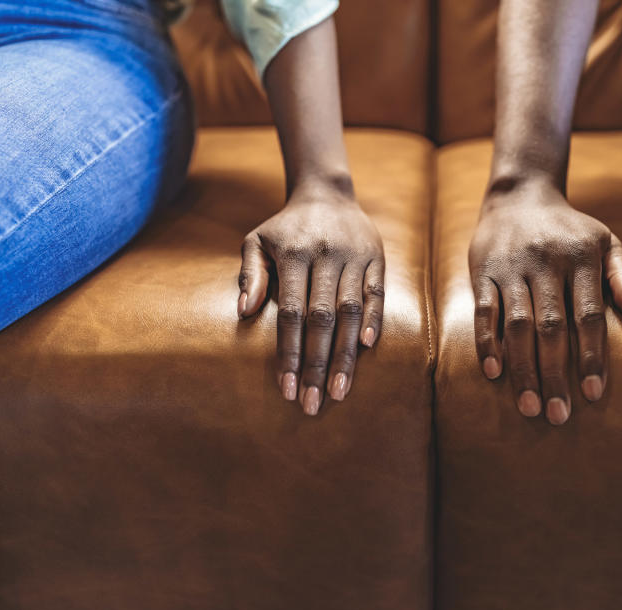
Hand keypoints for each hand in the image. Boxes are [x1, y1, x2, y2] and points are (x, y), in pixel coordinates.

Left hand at [238, 188, 384, 415]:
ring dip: (346, 355)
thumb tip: (244, 312)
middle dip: (317, 365)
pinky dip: (374, 321)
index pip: (291, 313)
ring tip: (339, 391)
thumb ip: (250, 274)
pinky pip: (377, 294)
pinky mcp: (377, 258)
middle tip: (313, 403)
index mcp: (295, 254)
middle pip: (323, 319)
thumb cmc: (286, 228)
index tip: (286, 389)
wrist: (327, 194)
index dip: (289, 353)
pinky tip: (368, 350)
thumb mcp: (256, 241)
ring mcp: (355, 257)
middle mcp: (327, 256)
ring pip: (352, 312)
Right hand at [468, 181, 621, 424]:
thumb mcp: (606, 242)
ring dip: (522, 368)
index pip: (588, 315)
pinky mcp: (483, 271)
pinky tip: (493, 372)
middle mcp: (545, 262)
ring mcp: (511, 267)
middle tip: (558, 415)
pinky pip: (484, 311)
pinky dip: (486, 342)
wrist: (519, 196)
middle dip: (554, 374)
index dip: (592, 356)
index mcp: (581, 258)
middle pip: (551, 328)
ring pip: (516, 325)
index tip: (594, 394)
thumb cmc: (570, 230)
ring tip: (528, 406)